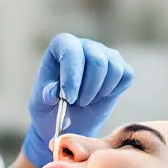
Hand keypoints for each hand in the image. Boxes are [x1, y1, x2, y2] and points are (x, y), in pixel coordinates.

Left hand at [22, 33, 134, 167]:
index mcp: (61, 46)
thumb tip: (53, 91)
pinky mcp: (120, 68)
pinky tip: (100, 97)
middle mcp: (84, 46)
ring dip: (100, 91)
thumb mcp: (41, 104)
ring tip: (86, 101)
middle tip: (77, 103)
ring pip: (114, 67)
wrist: (68, 122)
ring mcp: (104, 55)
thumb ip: (45, 95)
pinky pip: (126, 75)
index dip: (72, 74)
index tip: (68, 98)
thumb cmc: (51, 108)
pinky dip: (114, 91)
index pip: (71, 49)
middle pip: (97, 61)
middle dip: (88, 89)